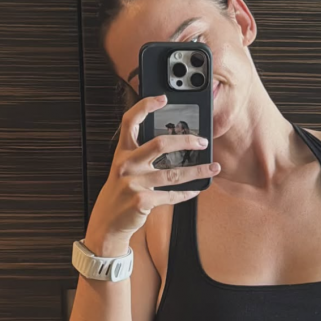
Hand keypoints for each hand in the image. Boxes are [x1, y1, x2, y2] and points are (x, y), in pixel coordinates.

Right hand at [87, 94, 219, 242]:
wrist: (108, 222)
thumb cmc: (120, 193)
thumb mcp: (124, 169)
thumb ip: (141, 155)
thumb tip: (174, 143)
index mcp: (122, 152)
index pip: (130, 121)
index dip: (145, 106)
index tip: (163, 98)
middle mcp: (126, 164)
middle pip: (160, 144)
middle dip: (186, 141)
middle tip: (202, 142)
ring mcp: (133, 183)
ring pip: (173, 173)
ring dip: (197, 171)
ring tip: (212, 168)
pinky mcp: (141, 201)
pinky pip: (171, 195)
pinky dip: (186, 193)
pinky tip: (196, 190)